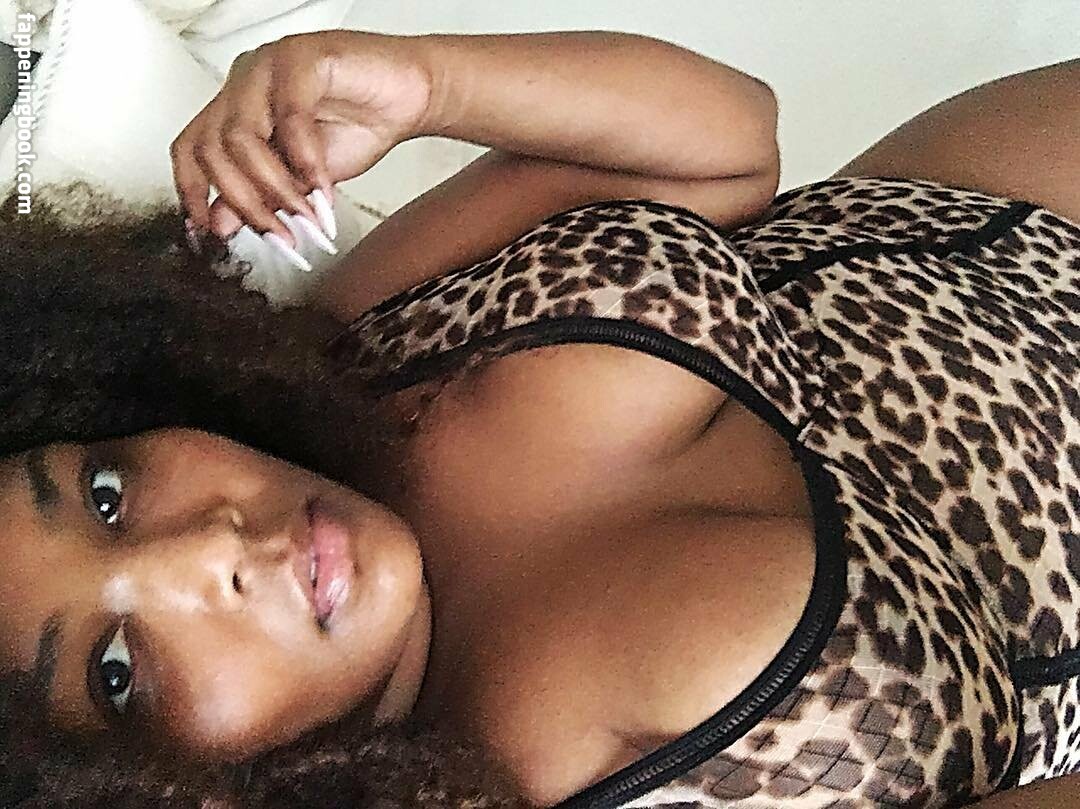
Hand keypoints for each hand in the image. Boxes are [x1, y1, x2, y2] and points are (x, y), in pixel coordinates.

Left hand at [170, 31, 431, 248]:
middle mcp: (243, 84)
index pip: (190, 148)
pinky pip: (289, 115)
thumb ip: (262, 195)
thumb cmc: (360, 127)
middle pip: (211, 149)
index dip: (191, 192)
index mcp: (235, 107)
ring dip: (275, 187)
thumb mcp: (301, 177)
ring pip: (240, 135)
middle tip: (279, 235)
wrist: (412, 96)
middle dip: (245, 203)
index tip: (207, 232)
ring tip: (306, 217)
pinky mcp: (302, 56)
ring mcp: (268, 66)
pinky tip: (323, 187)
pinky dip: (305, 159)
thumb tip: (221, 225)